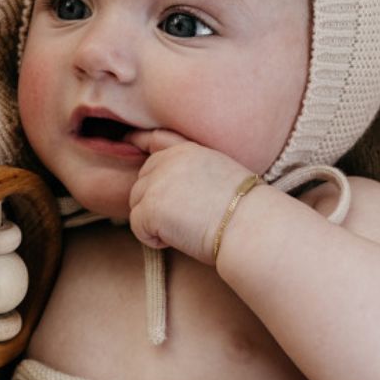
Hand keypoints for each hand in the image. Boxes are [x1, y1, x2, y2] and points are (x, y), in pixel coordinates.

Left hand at [124, 129, 258, 265]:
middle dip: (153, 200)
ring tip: (185, 228)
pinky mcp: (149, 207)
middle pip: (141, 180)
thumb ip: (193, 172)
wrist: (250, 225)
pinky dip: (153, 239)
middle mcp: (169, 161)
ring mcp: (156, 183)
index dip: (139, 141)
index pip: (155, 140)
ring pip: (136, 203)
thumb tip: (173, 191)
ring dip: (153, 221)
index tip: (129, 140)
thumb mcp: (221, 174)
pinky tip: (178, 239)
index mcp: (188, 150)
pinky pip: (137, 227)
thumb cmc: (246, 210)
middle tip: (183, 218)